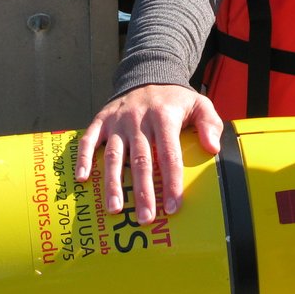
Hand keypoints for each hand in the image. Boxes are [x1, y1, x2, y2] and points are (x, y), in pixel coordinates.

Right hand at [75, 84, 223, 224]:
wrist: (148, 74)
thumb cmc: (175, 100)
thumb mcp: (199, 104)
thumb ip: (210, 124)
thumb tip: (213, 149)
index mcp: (164, 116)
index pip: (169, 154)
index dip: (171, 182)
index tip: (172, 207)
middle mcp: (138, 119)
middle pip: (141, 160)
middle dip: (143, 192)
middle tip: (145, 218)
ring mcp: (117, 121)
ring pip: (114, 155)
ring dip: (113, 183)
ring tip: (114, 208)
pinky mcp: (101, 120)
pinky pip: (88, 140)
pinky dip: (83, 158)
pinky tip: (82, 179)